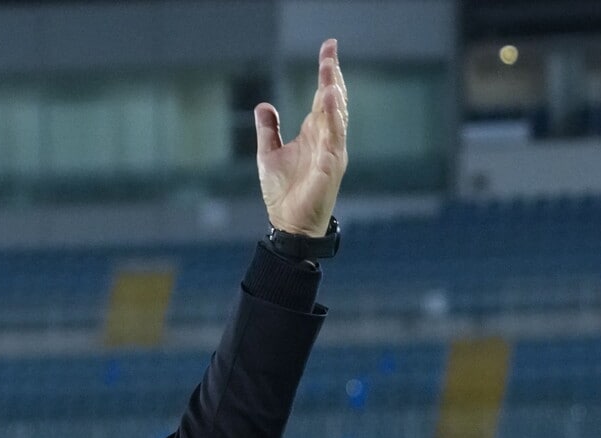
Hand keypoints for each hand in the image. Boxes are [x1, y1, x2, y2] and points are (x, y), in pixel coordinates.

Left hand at [255, 39, 348, 236]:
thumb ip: (269, 130)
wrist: (290, 225)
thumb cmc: (284, 193)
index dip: (326, 73)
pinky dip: (332, 119)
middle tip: (330, 50)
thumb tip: (264, 106)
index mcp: (314, 134)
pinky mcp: (330, 167)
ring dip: (333, 94)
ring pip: (337, 116)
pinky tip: (327, 102)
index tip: (328, 49)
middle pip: (333, 101)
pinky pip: (334, 138)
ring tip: (329, 73)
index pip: (322, 97)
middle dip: (332, 75)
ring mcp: (331, 152)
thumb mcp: (269, 154)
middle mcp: (327, 139)